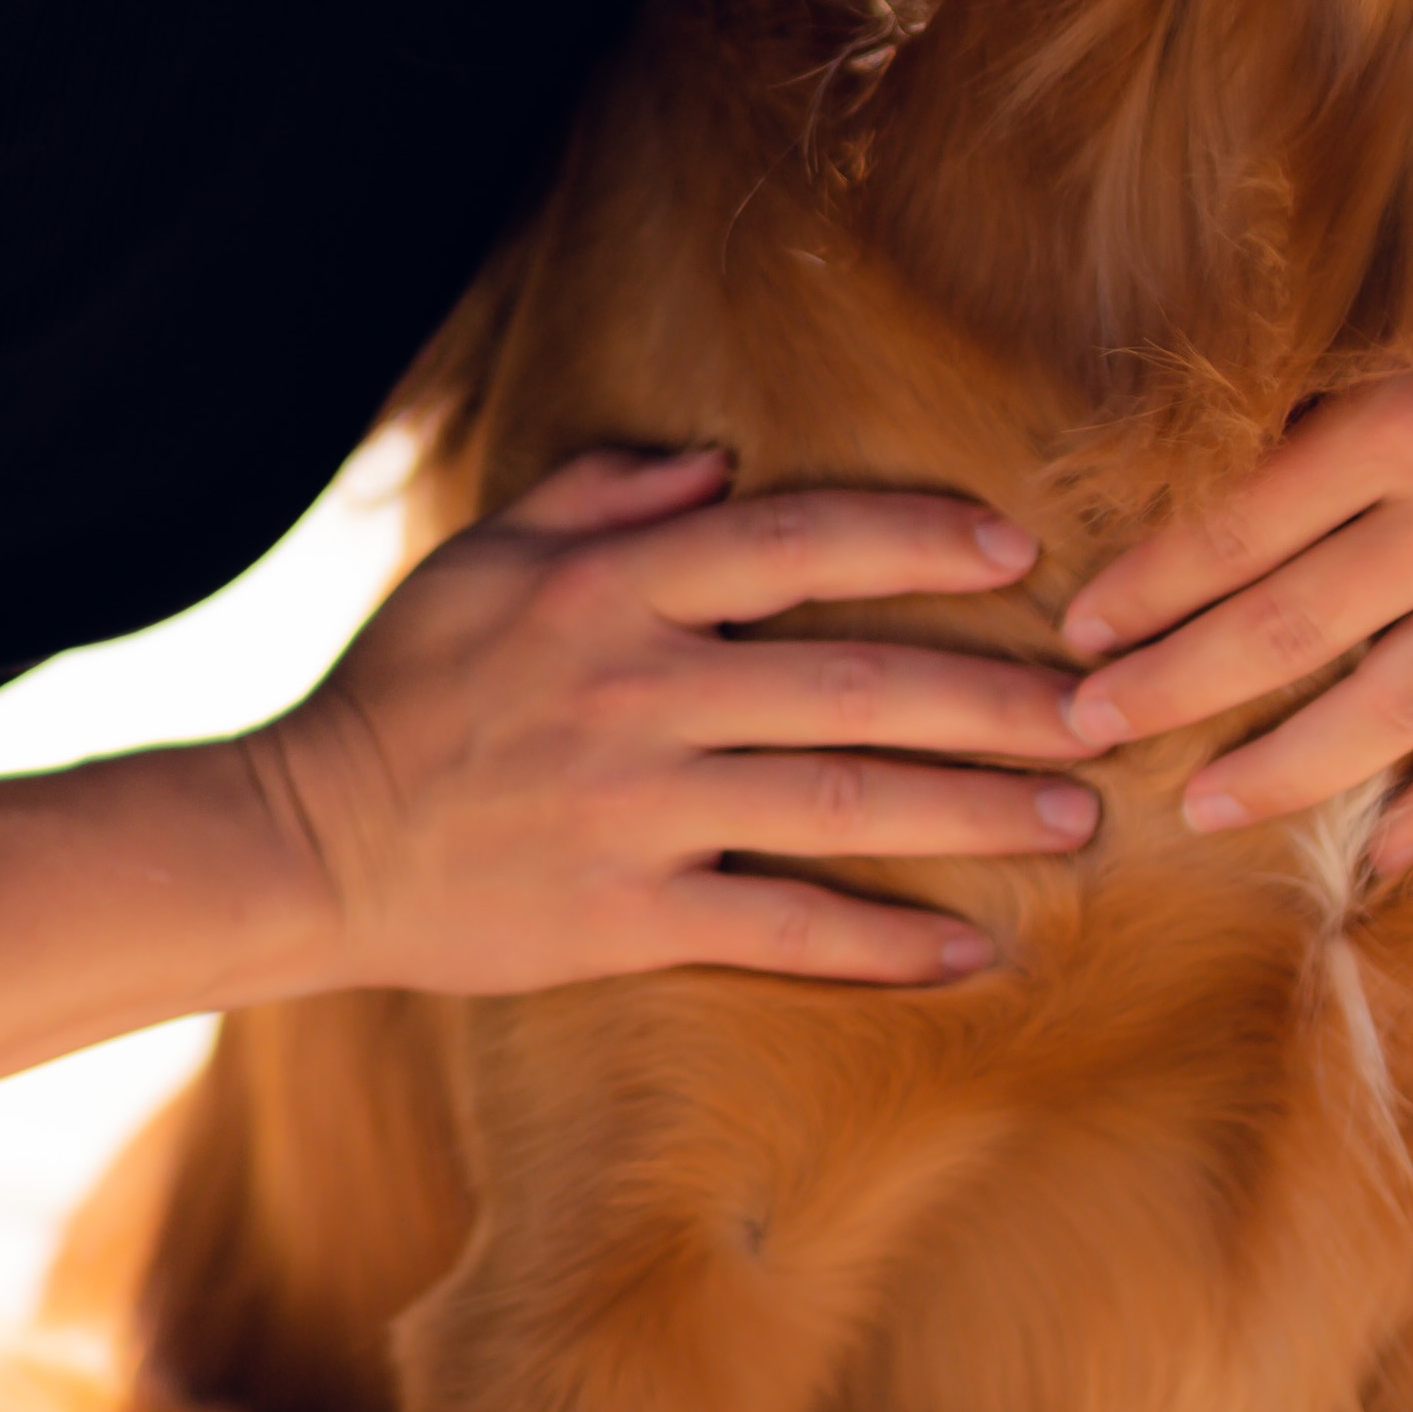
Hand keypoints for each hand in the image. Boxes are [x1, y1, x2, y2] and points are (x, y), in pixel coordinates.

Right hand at [252, 446, 1099, 997]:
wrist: (306, 841)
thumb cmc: (404, 689)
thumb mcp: (485, 557)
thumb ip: (602, 496)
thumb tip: (720, 463)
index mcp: (613, 589)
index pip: (801, 541)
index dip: (919, 536)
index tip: (1018, 548)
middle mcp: (640, 689)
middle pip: (861, 683)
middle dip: (1001, 697)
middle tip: (1106, 713)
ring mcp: (637, 809)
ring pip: (847, 803)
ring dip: (976, 811)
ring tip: (1076, 819)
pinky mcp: (624, 915)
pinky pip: (782, 927)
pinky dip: (882, 942)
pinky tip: (972, 948)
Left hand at [1052, 291, 1412, 881]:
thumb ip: (1314, 416)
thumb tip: (1178, 496)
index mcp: (1407, 421)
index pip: (1239, 530)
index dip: (1145, 589)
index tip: (1075, 630)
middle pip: (1288, 628)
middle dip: (1173, 685)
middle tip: (1087, 725)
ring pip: (1389, 711)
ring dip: (1284, 769)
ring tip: (1198, 806)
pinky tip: (1377, 855)